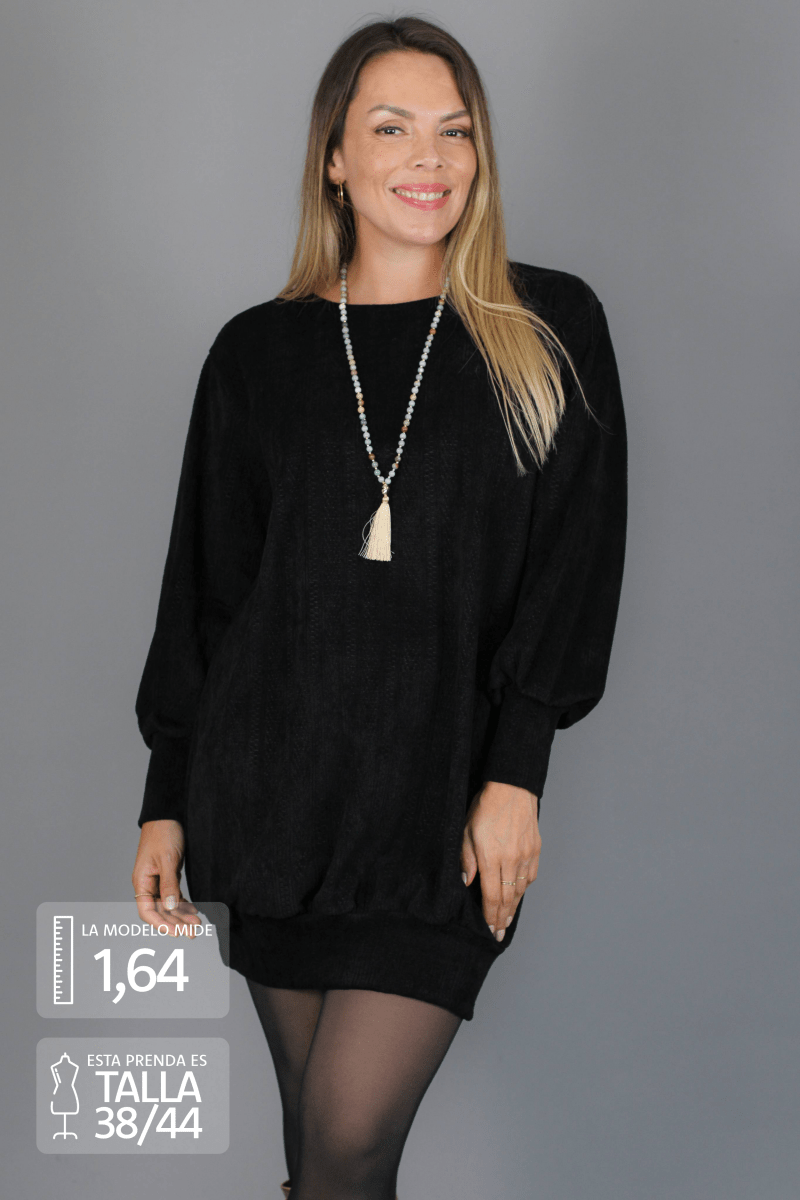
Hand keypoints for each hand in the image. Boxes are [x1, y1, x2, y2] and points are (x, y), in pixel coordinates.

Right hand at [131, 820, 200, 935]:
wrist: (169, 814)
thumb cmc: (163, 833)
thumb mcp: (167, 859)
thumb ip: (169, 884)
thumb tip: (170, 908)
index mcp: (141, 881)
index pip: (147, 911)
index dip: (161, 924)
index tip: (176, 933)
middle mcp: (148, 883)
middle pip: (160, 910)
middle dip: (176, 922)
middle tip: (194, 932)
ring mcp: (158, 879)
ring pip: (169, 904)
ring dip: (182, 915)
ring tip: (197, 924)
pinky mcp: (168, 874)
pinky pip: (174, 895)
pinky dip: (184, 903)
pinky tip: (194, 911)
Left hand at [460, 781, 540, 941]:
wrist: (512, 788)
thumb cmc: (485, 808)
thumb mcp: (466, 832)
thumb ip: (467, 860)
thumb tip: (467, 883)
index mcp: (492, 858)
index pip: (492, 896)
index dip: (491, 916)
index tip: (491, 930)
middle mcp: (511, 860)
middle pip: (508, 898)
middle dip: (503, 918)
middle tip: (499, 933)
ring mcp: (525, 855)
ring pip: (520, 889)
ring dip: (514, 907)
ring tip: (507, 919)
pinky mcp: (535, 849)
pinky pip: (530, 875)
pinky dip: (524, 888)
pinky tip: (519, 894)